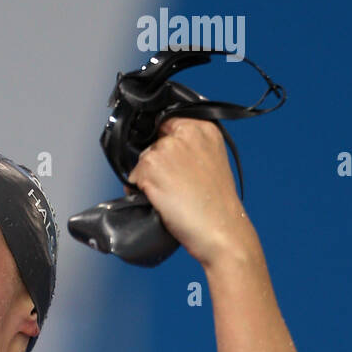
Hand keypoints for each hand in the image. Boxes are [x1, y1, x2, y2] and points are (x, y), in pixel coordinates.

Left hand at [125, 118, 256, 267]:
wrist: (219, 229)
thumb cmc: (216, 205)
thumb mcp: (211, 162)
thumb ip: (190, 149)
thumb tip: (162, 150)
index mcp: (204, 128)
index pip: (169, 122)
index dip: (164, 144)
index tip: (169, 163)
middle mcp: (185, 132)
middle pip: (153, 142)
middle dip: (156, 164)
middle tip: (174, 186)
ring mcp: (167, 148)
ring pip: (141, 160)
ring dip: (147, 179)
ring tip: (170, 196)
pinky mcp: (151, 166)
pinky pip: (132, 178)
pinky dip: (139, 192)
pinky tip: (160, 201)